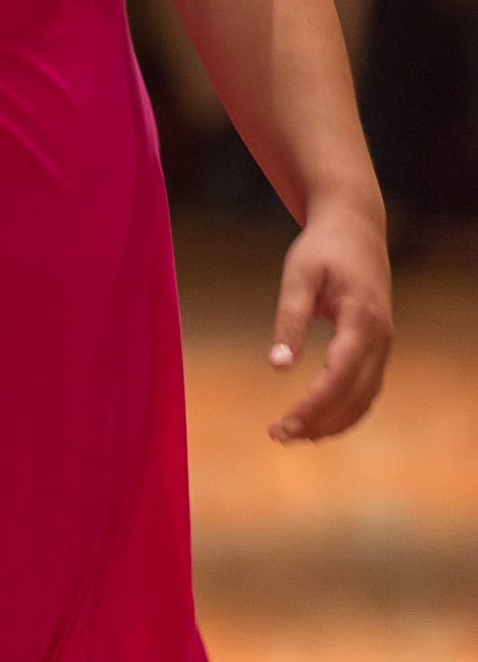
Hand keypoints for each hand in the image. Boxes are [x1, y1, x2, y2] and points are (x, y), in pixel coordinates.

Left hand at [266, 200, 392, 443]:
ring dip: (332, 422)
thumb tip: (277, 366)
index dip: (314, 405)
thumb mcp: (298, 275)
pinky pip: (366, 388)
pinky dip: (345, 409)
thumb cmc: (322, 248)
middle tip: (278, 436)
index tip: (284, 423)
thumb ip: (289, 319)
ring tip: (293, 435)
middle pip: (355, 395)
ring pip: (365, 398)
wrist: (354, 225)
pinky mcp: (378, 345)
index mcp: (362, 318)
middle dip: (319, 421)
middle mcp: (380, 336)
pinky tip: (317, 420)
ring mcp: (384, 342)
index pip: (340, 376)